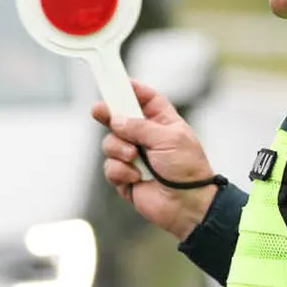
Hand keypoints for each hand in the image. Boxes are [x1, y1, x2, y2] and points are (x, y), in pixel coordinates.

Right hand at [95, 80, 219, 240]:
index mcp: (163, 122)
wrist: (187, 205)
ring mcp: (134, 157)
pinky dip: (120, 171)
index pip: (145, 99)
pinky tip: (135, 177)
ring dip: (119, 149)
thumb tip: (116, 120)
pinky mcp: (125, 177)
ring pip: (110, 143)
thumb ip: (140, 127)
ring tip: (134, 157)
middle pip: (119, 118)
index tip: (116, 81)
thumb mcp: (168, 138)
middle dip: (108, 114)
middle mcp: (146, 138)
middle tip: (99, 110)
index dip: (131, 89)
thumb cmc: (187, 170)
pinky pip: (110, 167)